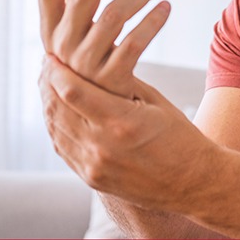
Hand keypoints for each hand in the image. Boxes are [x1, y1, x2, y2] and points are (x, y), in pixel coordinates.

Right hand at [37, 0, 170, 96]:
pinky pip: (134, 44)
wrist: (101, 127)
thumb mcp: (78, 35)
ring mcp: (86, 65)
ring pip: (114, 14)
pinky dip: (152, 22)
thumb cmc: (92, 70)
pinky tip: (167, 7)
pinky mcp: (112, 82)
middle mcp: (62, 46)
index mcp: (51, 29)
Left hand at [39, 54, 217, 211]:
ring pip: (55, 128)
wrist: (192, 184)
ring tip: (47, 83)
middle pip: (57, 108)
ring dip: (47, 103)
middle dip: (47, 83)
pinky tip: (57, 110)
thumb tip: (96, 55)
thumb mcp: (155, 101)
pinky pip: (62, 148)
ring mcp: (94, 167)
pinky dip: (55, 125)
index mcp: (122, 122)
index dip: (56, 71)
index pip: (73, 91)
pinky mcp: (91, 179)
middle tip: (46, 64)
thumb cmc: (180, 136)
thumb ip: (122, 81)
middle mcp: (102, 147)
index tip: (52, 55)